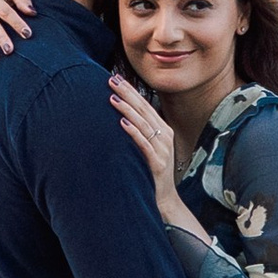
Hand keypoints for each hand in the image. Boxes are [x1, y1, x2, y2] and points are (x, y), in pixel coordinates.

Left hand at [110, 71, 198, 228]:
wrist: (164, 199)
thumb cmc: (152, 172)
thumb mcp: (148, 148)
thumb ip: (140, 132)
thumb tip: (121, 115)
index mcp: (163, 130)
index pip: (145, 105)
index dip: (131, 91)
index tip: (116, 78)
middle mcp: (165, 137)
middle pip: (144, 110)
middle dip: (128, 94)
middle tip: (112, 80)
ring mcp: (163, 150)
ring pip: (144, 124)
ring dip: (128, 110)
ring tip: (113, 98)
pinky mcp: (158, 163)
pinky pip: (144, 144)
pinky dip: (133, 133)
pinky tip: (122, 123)